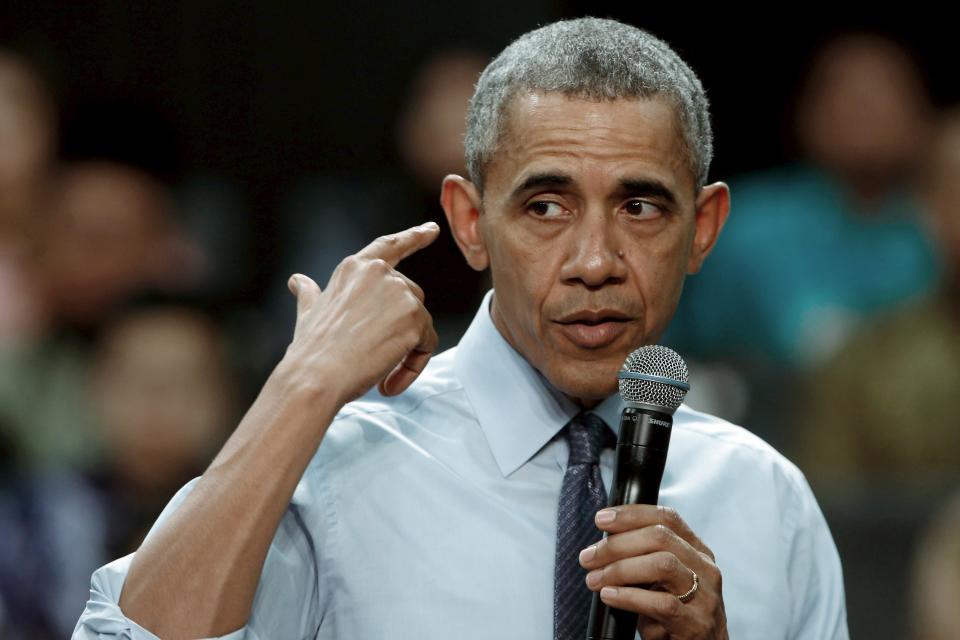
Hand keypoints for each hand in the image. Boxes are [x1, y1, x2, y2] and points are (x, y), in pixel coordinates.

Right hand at [283, 221, 440, 404]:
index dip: (413, 237)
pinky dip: (414, 365)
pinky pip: (427, 344)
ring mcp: (399, 293)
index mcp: (355, 268)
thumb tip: (297, 281)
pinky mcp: (414, 318)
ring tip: (381, 373)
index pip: (389, 246)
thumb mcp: (309, 313)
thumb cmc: (311, 350)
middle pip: (412, 297)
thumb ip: (311, 293)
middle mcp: (380, 272)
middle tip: (378, 357)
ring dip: (408, 349)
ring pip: (422, 322)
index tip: (432, 229)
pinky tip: (390, 380)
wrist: (315, 376)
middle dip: (402, 326)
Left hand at [578, 505, 727, 639]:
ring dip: (620, 569)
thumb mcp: (663, 581)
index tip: (602, 519)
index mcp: (697, 551)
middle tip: (589, 556)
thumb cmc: (676, 616)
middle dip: (617, 544)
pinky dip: (629, 597)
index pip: (667, 518)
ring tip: (594, 579)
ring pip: (662, 564)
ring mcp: (705, 596)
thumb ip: (644, 559)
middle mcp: (705, 568)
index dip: (631, 514)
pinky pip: (660, 603)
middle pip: (660, 537)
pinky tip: (609, 596)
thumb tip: (604, 545)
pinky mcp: (695, 624)